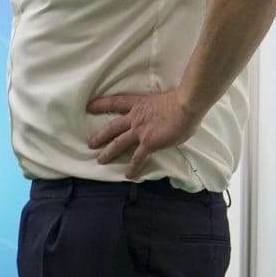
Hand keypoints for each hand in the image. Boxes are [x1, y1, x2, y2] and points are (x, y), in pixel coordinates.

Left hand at [86, 90, 202, 178]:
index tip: (89, 106)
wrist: (186, 105)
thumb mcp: (165, 102)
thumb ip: (159, 112)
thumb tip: (165, 120)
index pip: (116, 102)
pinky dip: (133, 168)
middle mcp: (136, 117)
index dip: (101, 104)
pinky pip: (138, 158)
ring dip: (108, 152)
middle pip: (112, 127)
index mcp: (140, 104)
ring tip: (100, 160)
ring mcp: (140, 130)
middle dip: (100, 135)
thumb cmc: (183, 101)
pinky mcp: (148, 142)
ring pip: (119, 143)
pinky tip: (128, 175)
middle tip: (90, 143)